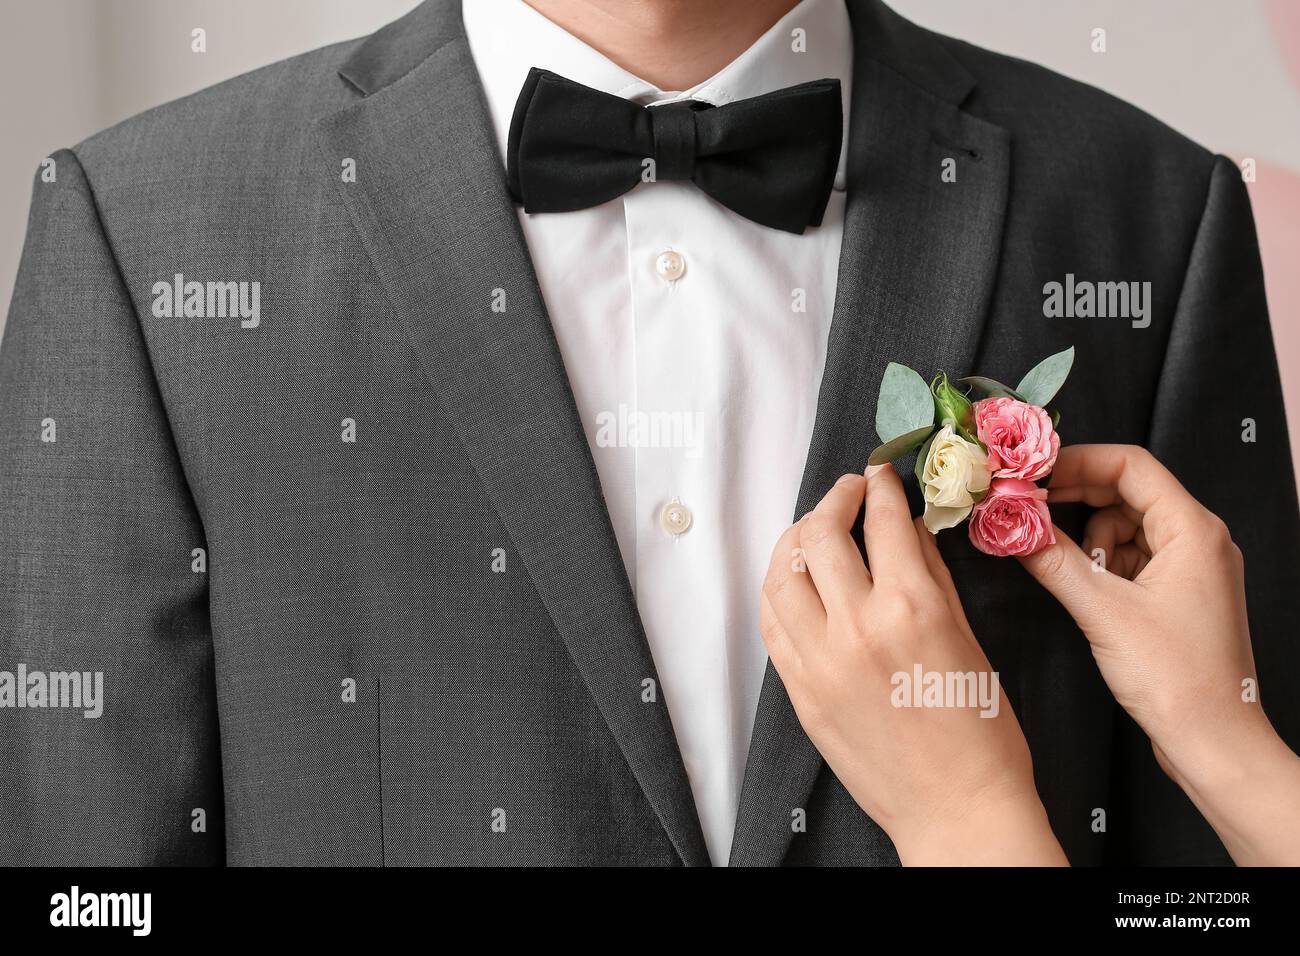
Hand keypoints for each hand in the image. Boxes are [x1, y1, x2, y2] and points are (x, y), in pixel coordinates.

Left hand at [760, 464, 1065, 864]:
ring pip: (781, 573)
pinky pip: (772, 622)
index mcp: (910, 609)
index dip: (880, 487)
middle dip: (834, 499)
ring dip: (796, 539)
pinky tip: (796, 579)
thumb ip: (931, 576)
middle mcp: (855, 628)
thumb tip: (907, 528)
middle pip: (820, 535)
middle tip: (849, 491)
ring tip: (815, 530)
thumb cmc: (980, 733)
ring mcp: (817, 661)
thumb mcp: (968, 639)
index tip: (880, 473)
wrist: (955, 809)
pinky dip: (780, 589)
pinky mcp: (798, 690)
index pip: (883, 522)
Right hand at [1018, 444, 1299, 864]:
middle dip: (1075, 501)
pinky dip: (1103, 564)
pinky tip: (1084, 588)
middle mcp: (1198, 539)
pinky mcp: (1179, 595)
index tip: (1032, 475)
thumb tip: (1009, 526)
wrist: (1212, 740)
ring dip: (1089, 539)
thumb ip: (1053, 561)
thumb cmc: (1173, 676)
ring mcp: (1191, 568)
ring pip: (1126, 526)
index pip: (1131, 465)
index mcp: (1192, 530)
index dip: (1077, 462)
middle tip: (1026, 511)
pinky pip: (1133, 558)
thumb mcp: (1102, 612)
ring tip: (1066, 570)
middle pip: (1127, 492)